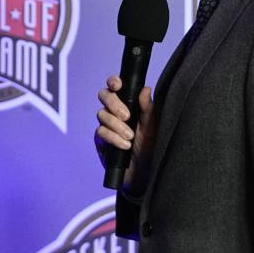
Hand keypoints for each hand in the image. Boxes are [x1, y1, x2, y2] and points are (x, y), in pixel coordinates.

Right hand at [94, 75, 155, 193]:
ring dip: (116, 125)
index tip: (118, 85)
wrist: (145, 170)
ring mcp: (106, 124)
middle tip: (127, 116)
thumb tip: (145, 89)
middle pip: (104, 95)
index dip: (113, 82)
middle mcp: (114, 111)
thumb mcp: (153, 126)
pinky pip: (101, 132)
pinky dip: (113, 138)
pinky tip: (125, 146)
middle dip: (114, 104)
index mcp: (128, 103)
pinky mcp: (100, 139)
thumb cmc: (150, 145)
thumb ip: (148, 108)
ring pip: (101, 114)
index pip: (116, 86)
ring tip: (130, 137)